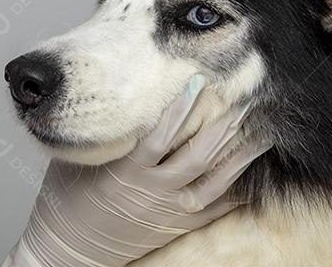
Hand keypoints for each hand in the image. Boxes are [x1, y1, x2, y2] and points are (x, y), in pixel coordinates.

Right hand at [2, 74, 271, 266]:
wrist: (69, 249)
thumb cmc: (66, 197)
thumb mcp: (74, 158)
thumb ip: (96, 128)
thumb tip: (103, 86)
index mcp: (125, 173)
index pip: (158, 137)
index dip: (179, 110)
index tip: (197, 82)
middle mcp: (152, 192)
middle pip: (197, 156)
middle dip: (224, 127)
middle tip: (247, 98)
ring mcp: (169, 210)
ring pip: (214, 181)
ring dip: (241, 155)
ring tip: (265, 129)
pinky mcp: (178, 225)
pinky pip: (217, 208)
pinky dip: (239, 190)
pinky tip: (258, 172)